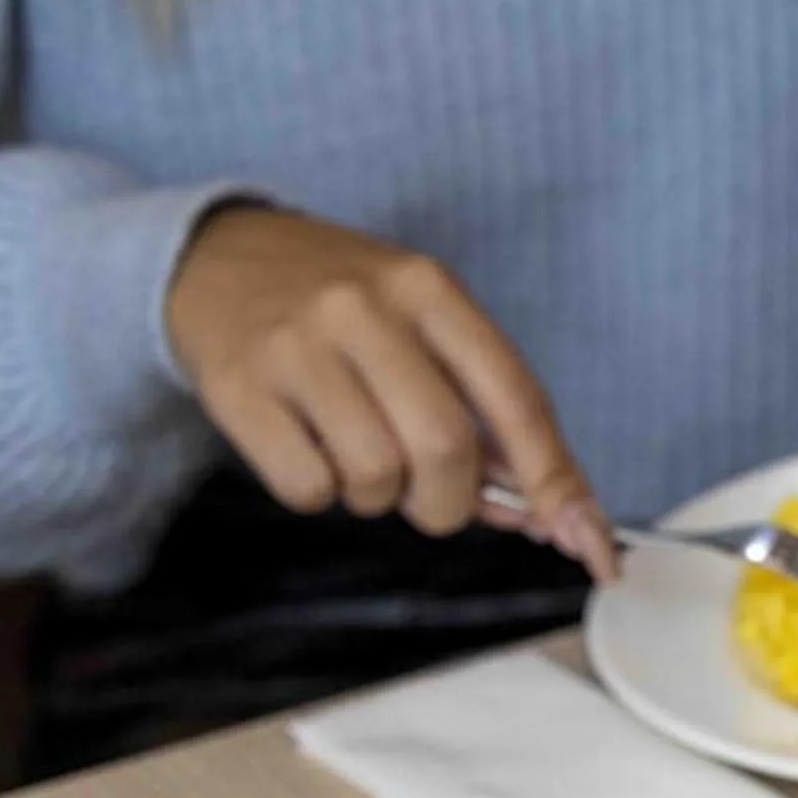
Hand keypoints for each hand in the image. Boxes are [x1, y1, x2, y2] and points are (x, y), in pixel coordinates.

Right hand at [165, 207, 616, 578]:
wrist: (211, 257)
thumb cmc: (342, 308)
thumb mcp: (421, 323)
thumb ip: (485, 410)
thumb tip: (547, 512)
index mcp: (429, 289)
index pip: (516, 398)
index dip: (557, 479)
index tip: (587, 540)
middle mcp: (364, 309)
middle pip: (445, 450)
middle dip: (451, 502)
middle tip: (432, 498)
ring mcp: (296, 346)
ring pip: (375, 477)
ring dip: (381, 497)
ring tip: (360, 454)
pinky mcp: (236, 387)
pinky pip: (307, 488)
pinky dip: (320, 492)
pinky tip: (308, 447)